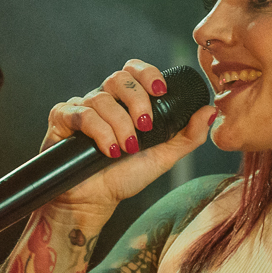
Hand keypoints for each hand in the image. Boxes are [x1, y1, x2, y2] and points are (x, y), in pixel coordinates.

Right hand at [44, 59, 215, 218]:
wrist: (94, 201)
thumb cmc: (124, 177)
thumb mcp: (163, 156)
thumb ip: (188, 135)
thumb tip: (209, 110)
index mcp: (126, 102)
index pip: (135, 70)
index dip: (148, 74)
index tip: (161, 91)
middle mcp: (103, 100)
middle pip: (119, 78)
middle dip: (137, 100)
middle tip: (145, 127)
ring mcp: (81, 108)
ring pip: (101, 98)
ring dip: (119, 125)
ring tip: (126, 149)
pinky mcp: (61, 119)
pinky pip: (81, 114)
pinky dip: (99, 132)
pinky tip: (108, 150)